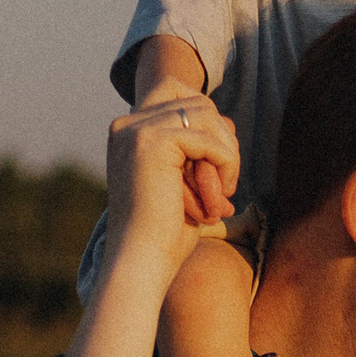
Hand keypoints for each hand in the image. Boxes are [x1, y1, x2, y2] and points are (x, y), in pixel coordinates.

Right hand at [103, 90, 241, 272]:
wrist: (141, 262)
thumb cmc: (164, 234)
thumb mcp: (184, 184)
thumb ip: (198, 150)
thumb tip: (229, 125)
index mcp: (128, 132)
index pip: (179, 94)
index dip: (209, 123)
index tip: (217, 164)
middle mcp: (126, 124)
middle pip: (197, 100)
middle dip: (222, 137)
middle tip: (225, 183)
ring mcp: (136, 130)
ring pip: (206, 114)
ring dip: (226, 153)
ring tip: (223, 193)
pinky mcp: (152, 141)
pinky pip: (209, 138)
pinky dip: (225, 164)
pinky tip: (220, 196)